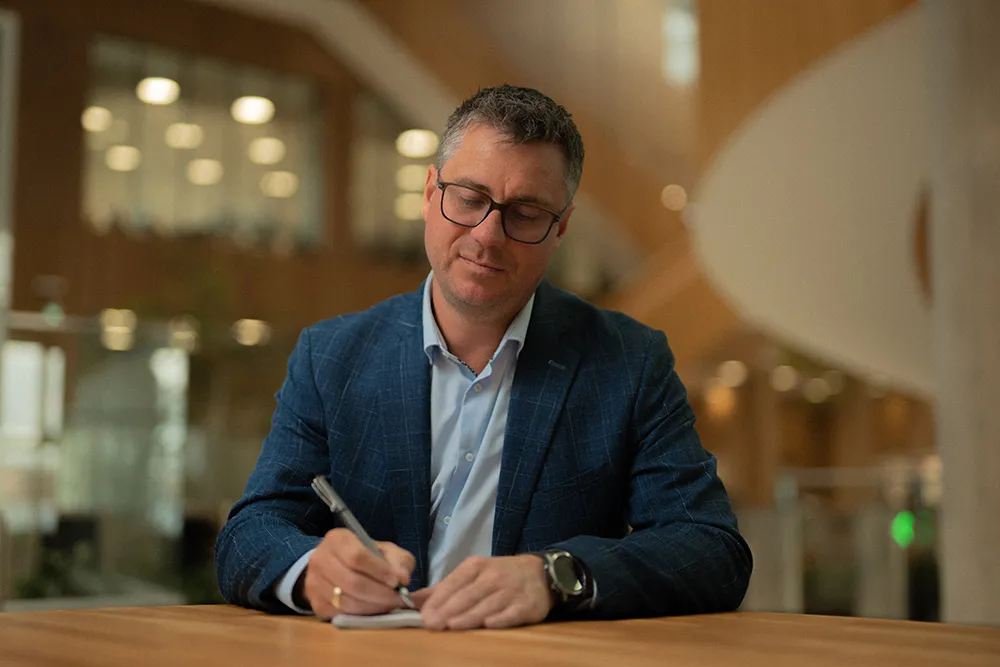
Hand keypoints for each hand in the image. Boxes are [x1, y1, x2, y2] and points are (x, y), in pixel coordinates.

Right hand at [303, 528, 414, 619]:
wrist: (337, 567)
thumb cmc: (365, 557)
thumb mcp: (384, 550)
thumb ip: (397, 561)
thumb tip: (402, 579)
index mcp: (337, 539)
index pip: (357, 556)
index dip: (379, 571)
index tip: (397, 582)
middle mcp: (320, 559)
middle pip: (352, 582)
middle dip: (380, 593)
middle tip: (398, 599)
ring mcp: (314, 583)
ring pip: (346, 602)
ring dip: (373, 607)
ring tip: (390, 605)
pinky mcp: (315, 604)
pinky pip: (341, 615)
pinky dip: (361, 616)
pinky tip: (374, 611)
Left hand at [414, 555, 554, 630]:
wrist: (539, 574)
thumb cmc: (499, 576)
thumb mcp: (472, 574)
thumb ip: (443, 588)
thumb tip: (413, 601)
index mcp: (476, 566)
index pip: (453, 583)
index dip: (438, 599)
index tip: (423, 615)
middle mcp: (493, 576)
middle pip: (468, 595)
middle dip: (448, 610)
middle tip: (431, 624)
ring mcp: (510, 591)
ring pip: (486, 605)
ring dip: (469, 616)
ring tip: (451, 626)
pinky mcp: (526, 605)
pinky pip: (510, 613)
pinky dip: (499, 619)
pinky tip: (487, 624)